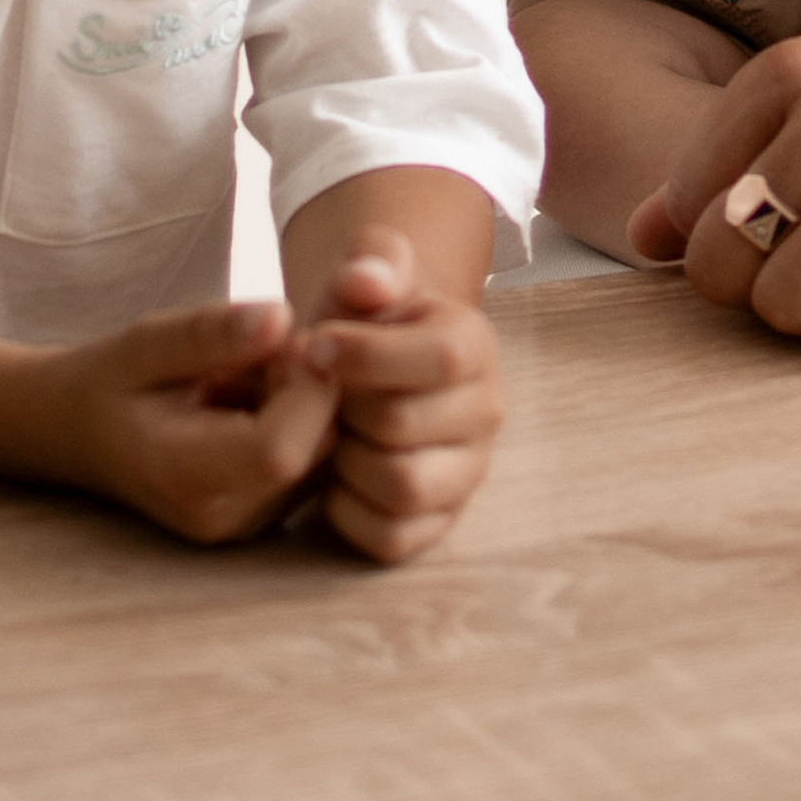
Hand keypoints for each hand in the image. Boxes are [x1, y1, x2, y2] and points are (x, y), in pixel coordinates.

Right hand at [37, 297, 336, 545]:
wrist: (80, 433)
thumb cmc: (111, 381)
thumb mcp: (147, 342)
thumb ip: (212, 333)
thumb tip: (283, 318)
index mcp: (186, 477)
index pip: (280, 449)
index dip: (305, 386)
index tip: (288, 336)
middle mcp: (223, 517)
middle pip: (316, 449)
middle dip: (315, 384)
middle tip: (272, 345)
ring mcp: (246, 525)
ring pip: (325, 453)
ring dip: (312, 399)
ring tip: (258, 369)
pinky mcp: (264, 514)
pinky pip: (315, 461)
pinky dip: (304, 417)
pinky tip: (263, 391)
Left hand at [298, 235, 504, 564]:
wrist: (365, 368)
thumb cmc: (362, 320)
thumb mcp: (366, 274)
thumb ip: (369, 262)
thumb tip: (364, 280)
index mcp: (474, 343)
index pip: (439, 357)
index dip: (365, 355)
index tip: (314, 346)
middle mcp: (485, 410)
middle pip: (403, 425)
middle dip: (344, 410)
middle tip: (320, 396)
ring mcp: (467, 472)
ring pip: (401, 487)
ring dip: (347, 463)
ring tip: (334, 436)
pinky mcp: (439, 522)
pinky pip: (390, 538)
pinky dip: (349, 513)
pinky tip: (337, 478)